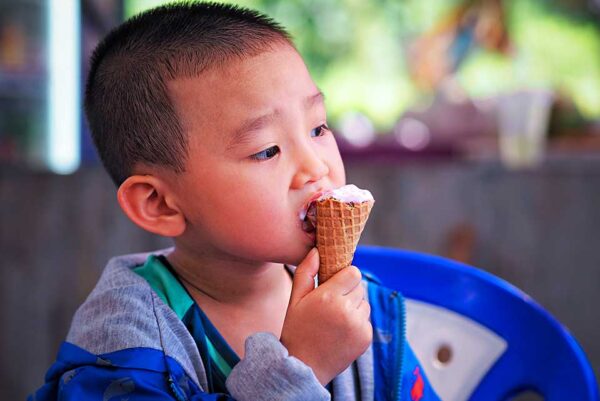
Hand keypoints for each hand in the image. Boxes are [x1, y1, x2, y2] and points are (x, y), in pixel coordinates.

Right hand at [280, 248, 371, 384]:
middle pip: (360, 287)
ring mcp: (358, 325)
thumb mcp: (295, 299)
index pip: (353, 273)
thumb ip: (306, 272)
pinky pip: (366, 320)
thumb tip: (317, 250)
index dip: (344, 277)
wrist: (303, 367)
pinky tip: (340, 332)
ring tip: (334, 320)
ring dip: (354, 307)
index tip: (334, 284)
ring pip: (364, 303)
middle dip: (348, 292)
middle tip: (330, 306)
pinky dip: (357, 323)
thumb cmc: (297, 329)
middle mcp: (346, 310)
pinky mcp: (365, 338)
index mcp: (328, 297)